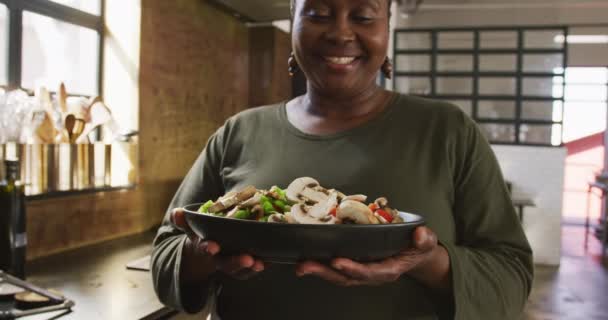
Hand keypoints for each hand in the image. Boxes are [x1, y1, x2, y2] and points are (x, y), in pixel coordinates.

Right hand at [171, 208, 265, 280]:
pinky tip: (271, 260)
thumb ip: (184, 221)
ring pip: (242, 270)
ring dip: (251, 267)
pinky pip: (254, 269)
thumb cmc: (203, 236)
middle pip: (227, 264)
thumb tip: (176, 212)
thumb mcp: (191, 229)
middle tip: (248, 259)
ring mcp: (233, 265)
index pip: (205, 250)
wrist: (208, 252)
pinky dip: (264, 265)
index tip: (213, 246)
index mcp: (205, 249)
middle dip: (237, 262)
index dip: (208, 249)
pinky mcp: (246, 266)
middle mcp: (219, 260)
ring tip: (261, 263)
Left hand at [295, 226, 449, 290]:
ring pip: (337, 275)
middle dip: (325, 272)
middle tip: (305, 265)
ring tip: (300, 264)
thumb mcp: (426, 242)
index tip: (338, 261)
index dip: (353, 268)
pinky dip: (320, 264)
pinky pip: (335, 268)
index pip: (369, 272)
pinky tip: (306, 258)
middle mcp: (372, 274)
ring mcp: (361, 271)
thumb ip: (424, 240)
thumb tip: (420, 235)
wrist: (416, 254)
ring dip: (318, 270)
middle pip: (346, 277)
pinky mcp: (354, 265)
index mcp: (388, 269)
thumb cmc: (418, 247)